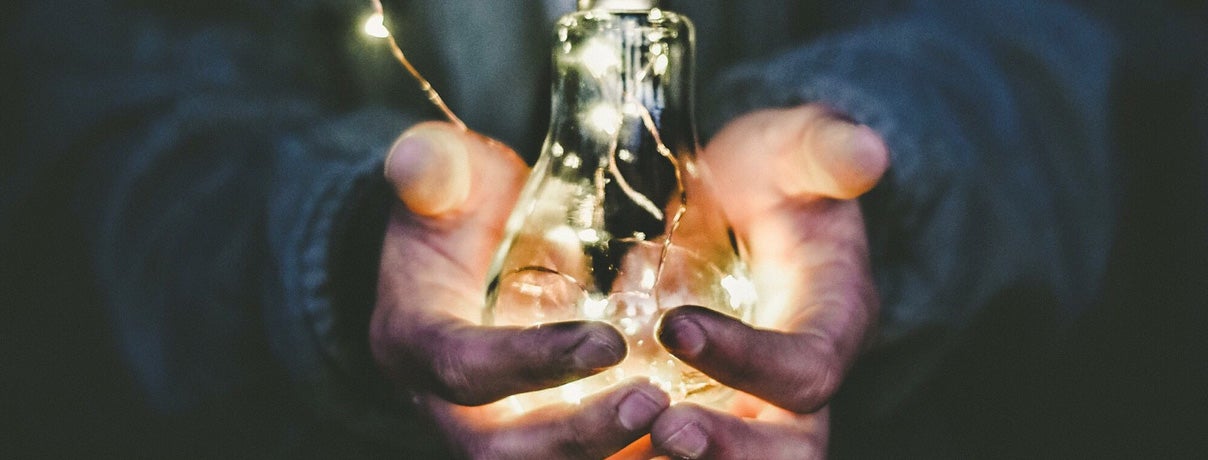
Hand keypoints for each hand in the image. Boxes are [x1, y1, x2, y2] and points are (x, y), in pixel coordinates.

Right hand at [371, 122, 670, 457]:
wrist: (464, 254)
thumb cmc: (458, 210)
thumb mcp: (445, 177)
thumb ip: (433, 168)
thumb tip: (416, 160)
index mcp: (415, 341)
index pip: (464, 367)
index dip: (532, 363)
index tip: (609, 342)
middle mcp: (447, 405)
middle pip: (502, 451)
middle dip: (579, 437)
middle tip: (654, 402)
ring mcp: (493, 430)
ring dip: (611, 456)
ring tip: (683, 429)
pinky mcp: (538, 438)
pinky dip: (632, 456)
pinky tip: (691, 441)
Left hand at [650, 105, 888, 458]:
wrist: (736, 202)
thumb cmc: (772, 175)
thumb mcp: (794, 149)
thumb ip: (822, 150)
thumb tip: (867, 150)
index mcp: (833, 323)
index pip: (808, 367)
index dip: (749, 359)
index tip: (675, 325)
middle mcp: (796, 383)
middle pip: (789, 452)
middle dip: (732, 452)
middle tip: (665, 433)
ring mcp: (749, 405)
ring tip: (619, 450)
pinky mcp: (703, 409)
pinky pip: (679, 450)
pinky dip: (636, 453)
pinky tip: (590, 446)